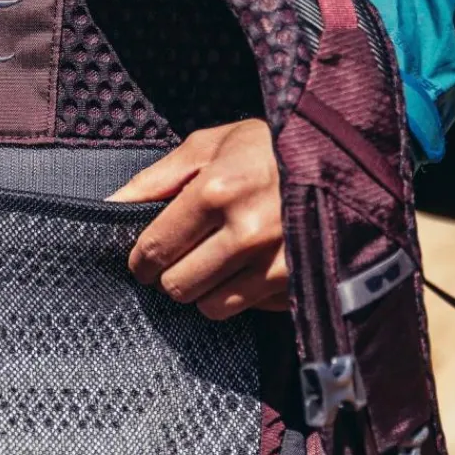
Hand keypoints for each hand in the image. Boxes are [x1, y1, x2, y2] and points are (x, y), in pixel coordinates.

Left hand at [109, 119, 289, 319]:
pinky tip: (251, 264)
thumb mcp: (206, 145)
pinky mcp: (304, 284)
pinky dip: (245, 294)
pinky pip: (252, 309)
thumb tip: (109, 206)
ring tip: (218, 259)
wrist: (344, 155)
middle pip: (179, 286)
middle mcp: (248, 233)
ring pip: (212, 306)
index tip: (141, 260)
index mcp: (216, 192)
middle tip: (183, 254)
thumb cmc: (265, 145)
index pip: (155, 249)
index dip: (140, 260)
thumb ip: (154, 180)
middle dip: (172, 273)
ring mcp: (280, 263)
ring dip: (206, 288)